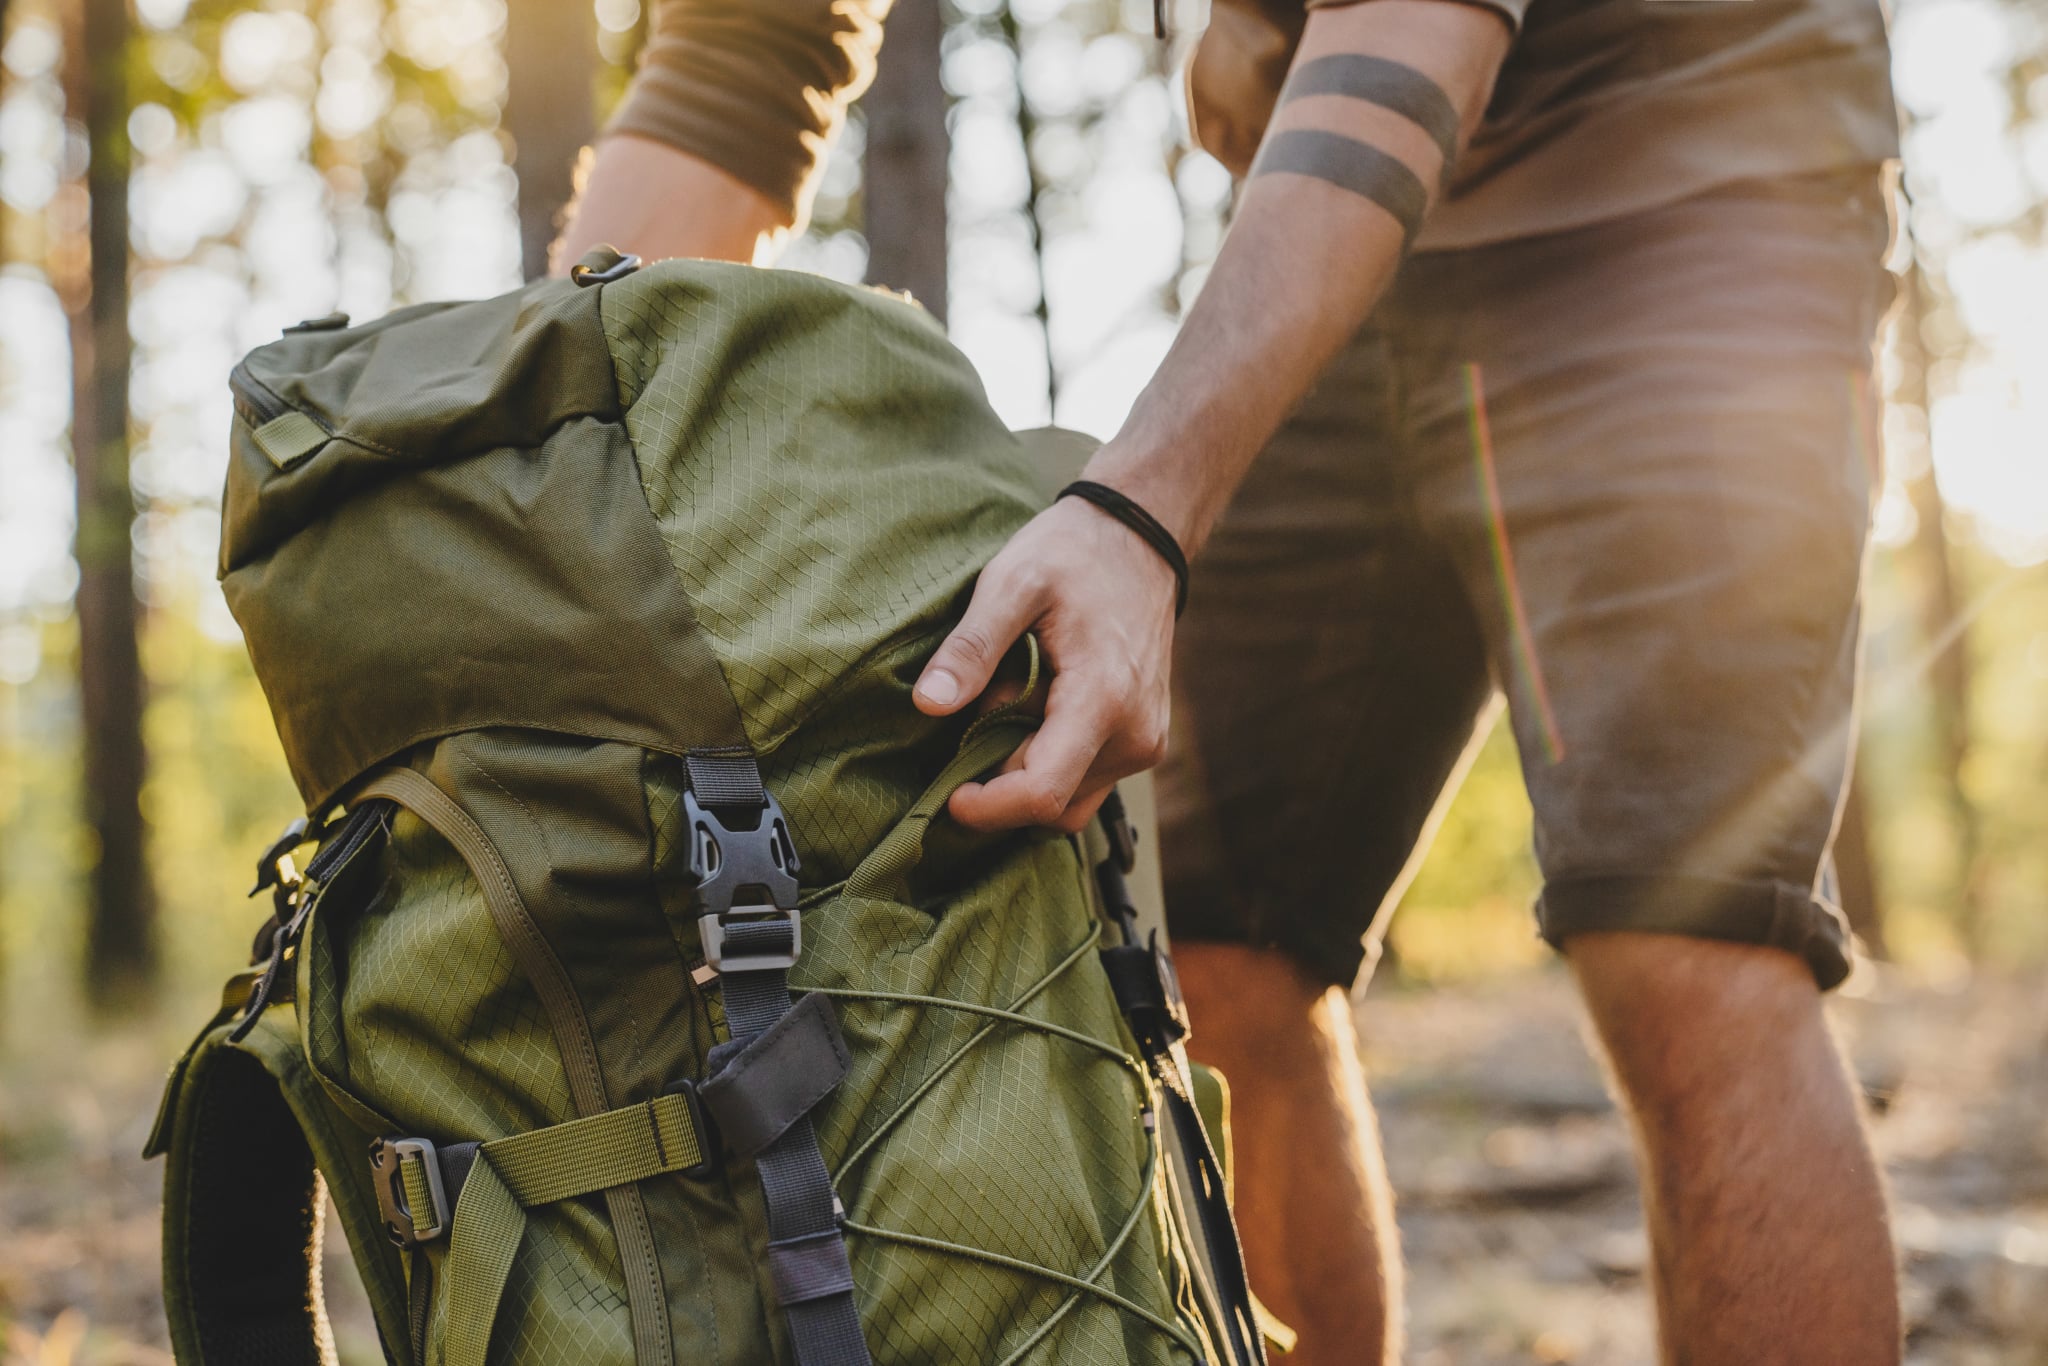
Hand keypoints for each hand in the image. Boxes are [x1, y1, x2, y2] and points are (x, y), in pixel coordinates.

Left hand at [914, 493, 1180, 832]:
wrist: (1138, 539)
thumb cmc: (1074, 554)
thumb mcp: (1011, 583)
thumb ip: (972, 647)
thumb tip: (929, 705)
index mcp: (1104, 699)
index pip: (1042, 792)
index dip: (988, 807)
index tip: (948, 795)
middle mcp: (1135, 735)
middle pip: (1051, 801)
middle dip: (1002, 776)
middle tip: (983, 706)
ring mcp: (1145, 742)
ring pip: (1069, 798)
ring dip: (1025, 768)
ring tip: (1013, 699)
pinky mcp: (1143, 741)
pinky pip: (1087, 780)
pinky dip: (1049, 758)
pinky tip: (1036, 705)